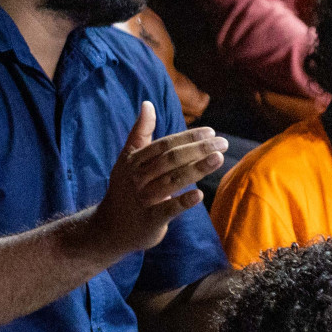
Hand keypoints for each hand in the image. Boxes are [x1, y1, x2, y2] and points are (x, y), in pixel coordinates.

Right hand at [87, 102, 225, 252]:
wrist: (109, 227)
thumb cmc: (125, 189)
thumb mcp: (127, 159)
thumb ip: (140, 133)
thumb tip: (147, 104)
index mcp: (132, 161)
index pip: (164, 145)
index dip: (187, 137)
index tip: (210, 131)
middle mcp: (136, 178)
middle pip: (170, 160)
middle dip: (197, 149)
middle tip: (222, 143)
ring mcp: (143, 199)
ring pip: (172, 181)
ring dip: (196, 169)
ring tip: (218, 159)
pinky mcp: (149, 220)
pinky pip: (167, 210)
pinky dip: (182, 202)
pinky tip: (199, 195)